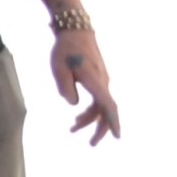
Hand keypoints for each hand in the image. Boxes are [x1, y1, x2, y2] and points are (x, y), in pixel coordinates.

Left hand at [54, 27, 122, 143]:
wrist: (75, 31)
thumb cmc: (65, 49)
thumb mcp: (58, 68)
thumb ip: (65, 88)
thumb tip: (73, 105)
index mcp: (95, 81)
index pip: (108, 106)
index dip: (112, 122)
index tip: (117, 137)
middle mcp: (102, 83)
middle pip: (105, 111)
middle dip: (100, 129)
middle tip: (91, 144)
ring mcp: (101, 81)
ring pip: (99, 106)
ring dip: (89, 119)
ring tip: (72, 129)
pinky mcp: (97, 79)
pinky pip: (97, 99)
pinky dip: (88, 109)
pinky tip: (77, 116)